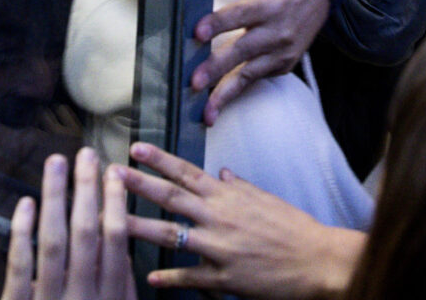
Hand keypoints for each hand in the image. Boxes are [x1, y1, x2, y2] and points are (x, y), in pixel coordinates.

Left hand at [1, 147, 136, 299]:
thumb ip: (121, 282)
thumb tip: (122, 240)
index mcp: (109, 296)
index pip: (115, 238)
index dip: (115, 201)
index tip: (114, 171)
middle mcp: (83, 295)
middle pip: (86, 232)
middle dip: (86, 189)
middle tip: (85, 154)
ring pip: (54, 241)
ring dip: (55, 198)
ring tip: (55, 163)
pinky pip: (20, 267)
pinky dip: (22, 233)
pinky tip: (26, 204)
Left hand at [121, 142, 364, 299]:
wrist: (314, 258)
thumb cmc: (291, 225)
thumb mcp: (264, 197)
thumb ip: (238, 185)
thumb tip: (221, 172)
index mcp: (228, 195)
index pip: (187, 172)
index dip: (160, 160)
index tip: (137, 147)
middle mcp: (219, 216)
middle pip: (172, 197)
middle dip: (139, 184)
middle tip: (112, 173)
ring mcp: (219, 247)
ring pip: (172, 235)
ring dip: (140, 227)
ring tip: (111, 221)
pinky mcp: (223, 277)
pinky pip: (190, 277)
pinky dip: (170, 277)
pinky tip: (150, 277)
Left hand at [192, 0, 329, 123]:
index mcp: (269, 3)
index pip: (241, 14)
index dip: (220, 22)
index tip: (197, 31)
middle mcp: (276, 31)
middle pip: (242, 51)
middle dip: (217, 67)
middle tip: (192, 80)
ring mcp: (281, 52)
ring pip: (250, 75)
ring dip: (226, 93)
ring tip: (203, 113)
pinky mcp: (283, 66)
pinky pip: (257, 82)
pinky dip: (237, 96)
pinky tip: (214, 112)